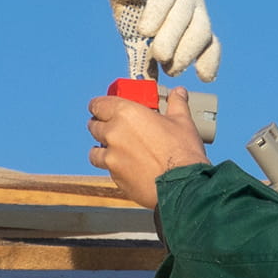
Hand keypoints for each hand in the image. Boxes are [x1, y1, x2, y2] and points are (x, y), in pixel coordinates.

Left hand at [87, 88, 210, 208]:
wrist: (183, 185)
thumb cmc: (182, 151)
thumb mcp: (182, 122)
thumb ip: (176, 104)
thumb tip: (178, 93)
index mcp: (126, 114)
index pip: (98, 104)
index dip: (99, 105)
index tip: (102, 107)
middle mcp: (113, 134)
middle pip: (94, 126)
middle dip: (101, 125)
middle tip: (112, 127)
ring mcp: (111, 158)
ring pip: (94, 151)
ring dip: (102, 149)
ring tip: (115, 150)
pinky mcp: (115, 177)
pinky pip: (107, 169)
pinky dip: (113, 167)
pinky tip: (127, 167)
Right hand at [94, 0, 220, 80]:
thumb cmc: (134, 9)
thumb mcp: (140, 40)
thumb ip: (145, 62)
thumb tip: (145, 91)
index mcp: (193, 21)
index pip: (210, 43)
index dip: (209, 60)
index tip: (203, 77)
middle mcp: (194, 4)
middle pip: (201, 30)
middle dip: (187, 52)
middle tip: (168, 65)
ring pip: (184, 14)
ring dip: (173, 37)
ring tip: (159, 54)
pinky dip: (158, 14)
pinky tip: (146, 29)